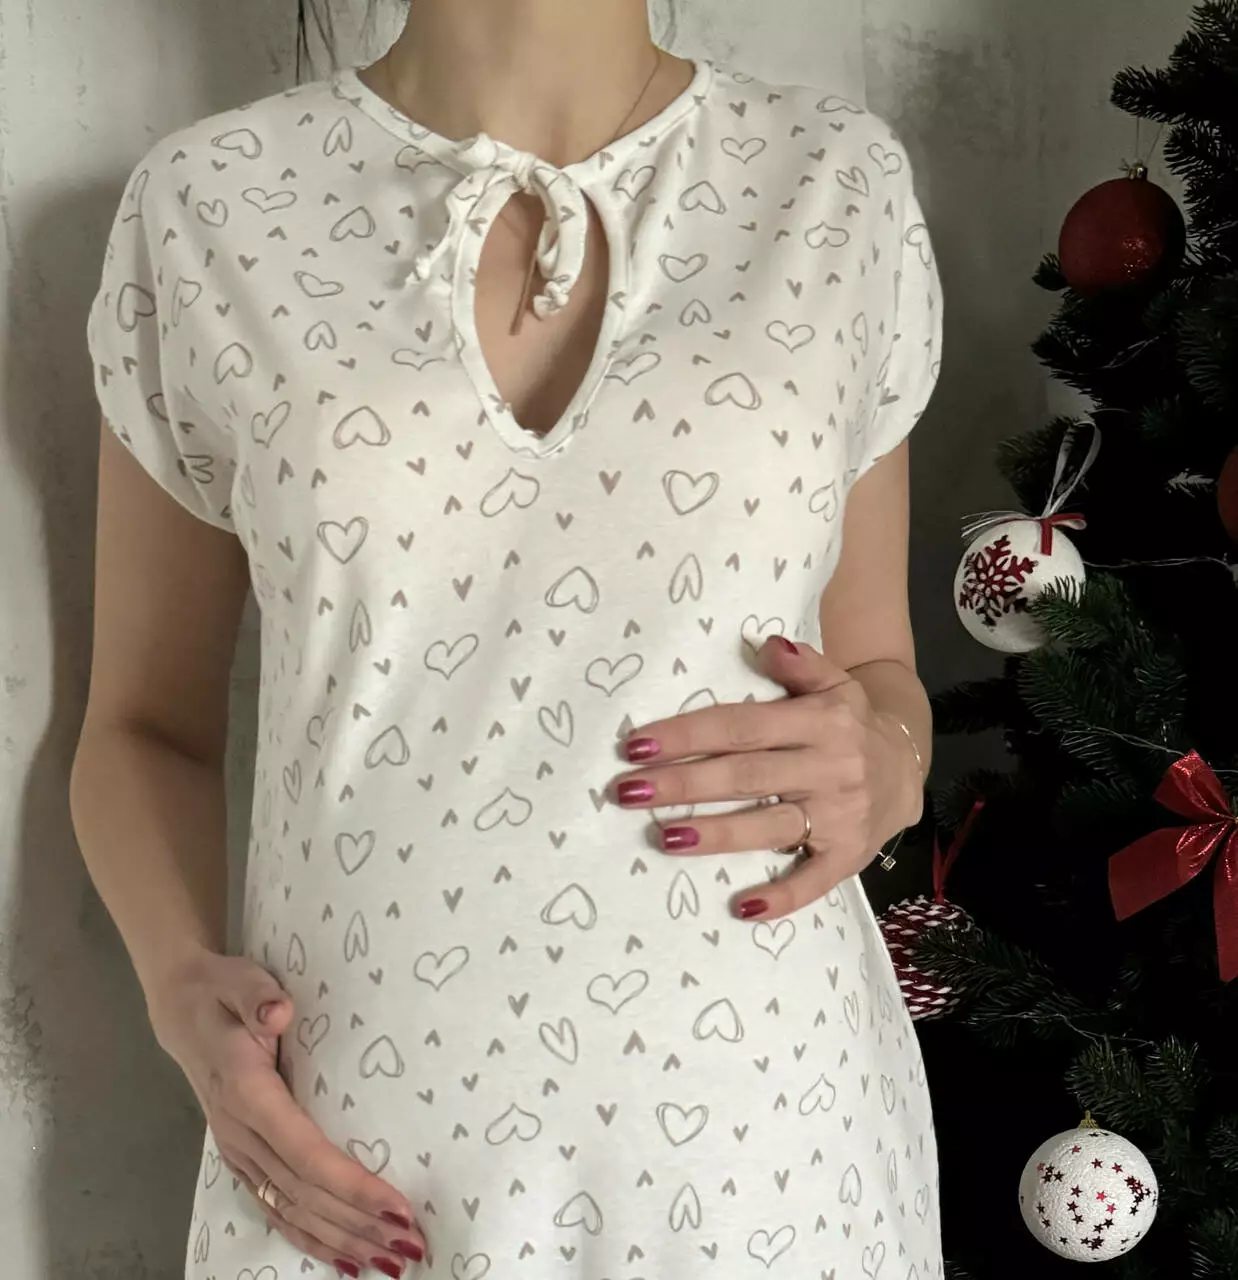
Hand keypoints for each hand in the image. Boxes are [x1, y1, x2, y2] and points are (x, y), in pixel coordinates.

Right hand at [147, 949, 423, 1277]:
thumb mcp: (238, 980)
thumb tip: (279, 1010)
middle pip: (306, 1192)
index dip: (351, 1185)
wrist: (182, 1009)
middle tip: (412, 1243)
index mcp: (247, 1094)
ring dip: (342, 1239)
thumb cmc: (223, 992)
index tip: (397, 1205)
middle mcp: (241, 1133)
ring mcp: (239, 1152)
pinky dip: (309, 1238)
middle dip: (360, 1223)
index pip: (305, 1152)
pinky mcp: (243, 1159)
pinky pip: (276, 1208)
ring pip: (292, 1209)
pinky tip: (343, 1259)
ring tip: (390, 1260)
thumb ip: (257, 995)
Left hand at [612, 637, 923, 920]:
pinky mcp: (849, 856)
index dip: (689, 735)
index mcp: (820, 721)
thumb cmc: (849, 724)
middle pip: (746, 776)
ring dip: (717, 834)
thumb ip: (801, 664)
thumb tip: (763, 645)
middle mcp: (829, 767)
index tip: (638, 745)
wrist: (908, 767)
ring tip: (665, 837)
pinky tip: (743, 908)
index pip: (742, 727)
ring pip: (770, 826)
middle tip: (629, 791)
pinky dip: (782, 897)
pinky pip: (814, 880)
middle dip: (684, 784)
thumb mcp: (834, 684)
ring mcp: (841, 815)